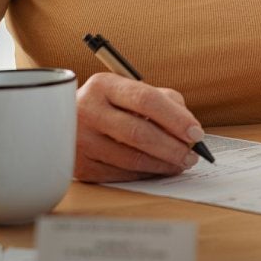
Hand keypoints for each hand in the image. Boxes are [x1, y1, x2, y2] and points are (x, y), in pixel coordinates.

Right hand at [74, 73, 205, 182]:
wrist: (63, 121)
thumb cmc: (109, 105)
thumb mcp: (129, 90)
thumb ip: (163, 101)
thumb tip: (189, 128)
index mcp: (103, 85)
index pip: (146, 100)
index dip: (176, 118)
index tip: (196, 132)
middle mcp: (87, 111)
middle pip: (139, 133)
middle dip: (173, 146)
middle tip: (193, 155)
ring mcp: (80, 141)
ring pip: (131, 158)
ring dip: (163, 164)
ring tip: (180, 163)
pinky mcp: (80, 166)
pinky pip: (121, 174)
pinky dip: (146, 173)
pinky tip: (158, 169)